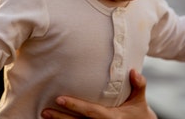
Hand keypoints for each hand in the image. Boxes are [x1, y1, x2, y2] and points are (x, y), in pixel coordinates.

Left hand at [41, 69, 156, 118]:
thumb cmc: (139, 113)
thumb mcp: (140, 100)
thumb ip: (138, 85)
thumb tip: (133, 71)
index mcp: (111, 118)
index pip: (90, 111)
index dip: (74, 105)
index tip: (59, 99)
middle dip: (60, 118)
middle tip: (44, 110)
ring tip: (44, 114)